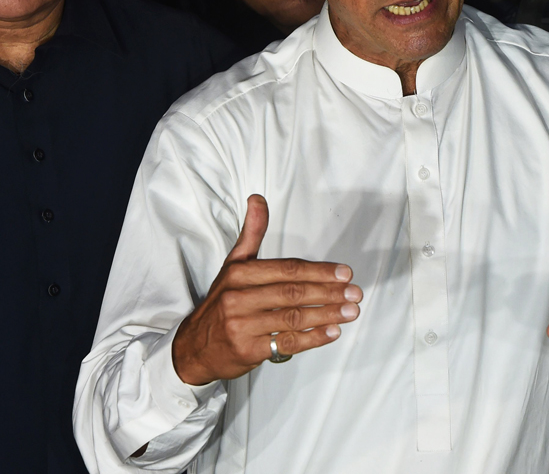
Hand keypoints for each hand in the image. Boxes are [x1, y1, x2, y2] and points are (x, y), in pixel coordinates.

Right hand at [172, 194, 362, 384]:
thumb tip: (257, 198)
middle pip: (293, 293)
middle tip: (354, 293)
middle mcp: (238, 298)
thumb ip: (251, 233)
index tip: (345, 273)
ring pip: (293, 318)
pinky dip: (312, 338)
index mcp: (239, 274)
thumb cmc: (221, 302)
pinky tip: (332, 332)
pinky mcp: (247, 350)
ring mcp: (242, 325)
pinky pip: (286, 343)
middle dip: (329, 293)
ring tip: (350, 311)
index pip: (287, 269)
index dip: (319, 271)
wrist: (194, 347)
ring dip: (327, 315)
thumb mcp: (233, 265)